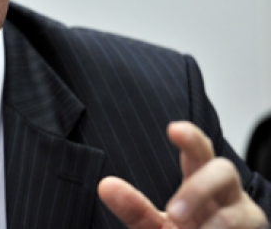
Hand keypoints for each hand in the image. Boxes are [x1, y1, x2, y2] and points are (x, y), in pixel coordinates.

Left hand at [98, 121, 268, 228]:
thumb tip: (105, 185)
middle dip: (201, 187)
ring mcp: (243, 212)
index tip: (173, 129)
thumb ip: (134, 207)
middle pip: (223, 169)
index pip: (197, 152)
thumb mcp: (155, 225)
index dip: (190, 138)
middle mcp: (224, 192)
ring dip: (209, 225)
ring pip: (236, 210)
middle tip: (174, 213)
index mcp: (198, 181)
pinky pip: (239, 227)